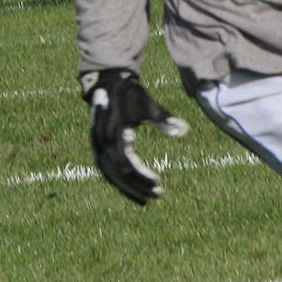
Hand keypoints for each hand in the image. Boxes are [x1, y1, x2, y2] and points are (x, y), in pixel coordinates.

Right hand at [81, 68, 188, 205]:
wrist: (108, 83)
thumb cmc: (129, 94)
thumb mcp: (146, 102)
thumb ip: (163, 117)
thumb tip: (183, 129)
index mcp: (113, 133)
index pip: (126, 165)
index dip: (141, 177)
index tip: (159, 183)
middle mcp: (101, 142)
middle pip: (117, 174)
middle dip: (137, 187)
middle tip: (158, 194)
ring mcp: (97, 145)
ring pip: (110, 175)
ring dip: (128, 188)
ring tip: (148, 198)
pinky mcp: (99, 147)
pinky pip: (106, 170)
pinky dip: (119, 182)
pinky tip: (134, 189)